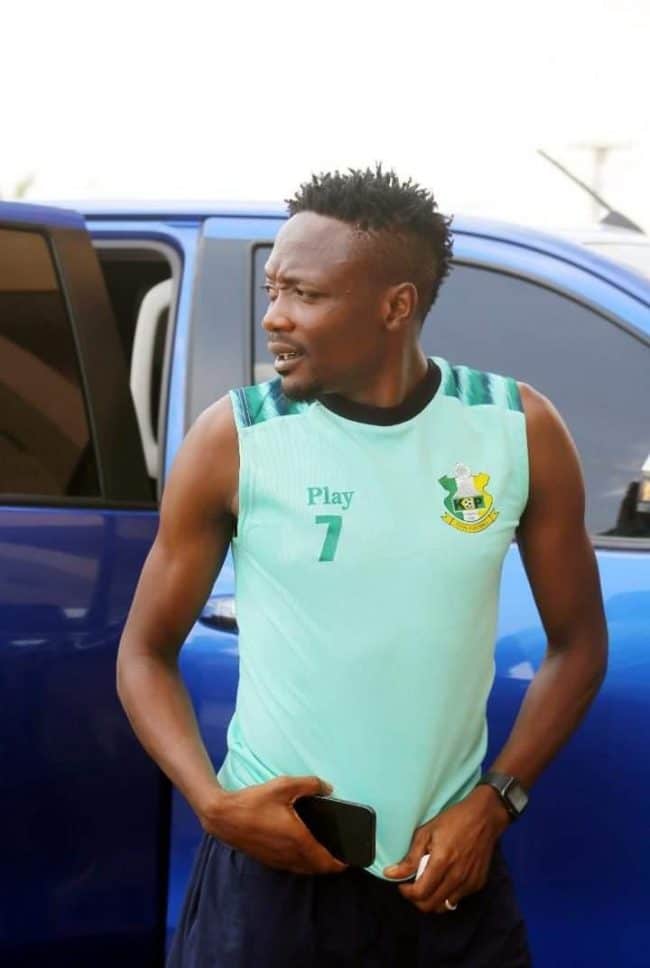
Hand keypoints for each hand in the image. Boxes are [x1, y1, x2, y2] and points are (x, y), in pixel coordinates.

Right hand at [199, 775, 348, 875]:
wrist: (223, 817)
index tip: (349, 861)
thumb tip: (328, 788)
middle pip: (316, 868)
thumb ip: (309, 784)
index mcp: (298, 840)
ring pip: (303, 869)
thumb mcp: (283, 785)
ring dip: (315, 865)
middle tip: (339, 854)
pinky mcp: (268, 860)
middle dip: (329, 865)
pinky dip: (302, 863)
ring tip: (323, 853)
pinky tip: (301, 849)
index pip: (324, 860)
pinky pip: (291, 867)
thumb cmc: (254, 802)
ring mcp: (277, 860)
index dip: (339, 864)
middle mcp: (289, 855)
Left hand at [383, 786, 509, 911]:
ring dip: (432, 899)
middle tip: (413, 886)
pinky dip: (447, 895)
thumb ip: (409, 858)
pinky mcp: (477, 884)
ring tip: (428, 884)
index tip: (402, 885)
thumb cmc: (453, 821)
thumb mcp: (426, 833)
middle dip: (417, 899)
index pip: (420, 893)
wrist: (483, 818)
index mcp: (442, 862)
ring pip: (444, 906)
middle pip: (431, 905)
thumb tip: (390, 873)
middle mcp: (457, 876)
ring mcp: (469, 882)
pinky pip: (458, 899)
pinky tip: (444, 879)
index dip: (407, 893)